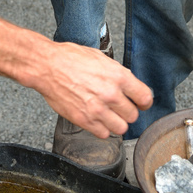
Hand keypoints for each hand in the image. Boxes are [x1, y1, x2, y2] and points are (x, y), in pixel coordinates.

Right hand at [35, 42, 152, 137]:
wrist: (47, 66)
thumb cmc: (70, 58)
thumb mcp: (100, 58)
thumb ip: (117, 74)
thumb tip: (128, 85)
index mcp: (118, 76)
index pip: (145, 98)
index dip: (144, 102)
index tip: (140, 103)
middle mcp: (111, 94)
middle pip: (133, 115)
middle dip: (127, 112)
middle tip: (119, 107)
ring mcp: (98, 109)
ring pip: (121, 128)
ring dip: (116, 122)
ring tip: (108, 114)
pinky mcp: (85, 120)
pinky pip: (104, 134)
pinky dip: (102, 129)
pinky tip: (96, 118)